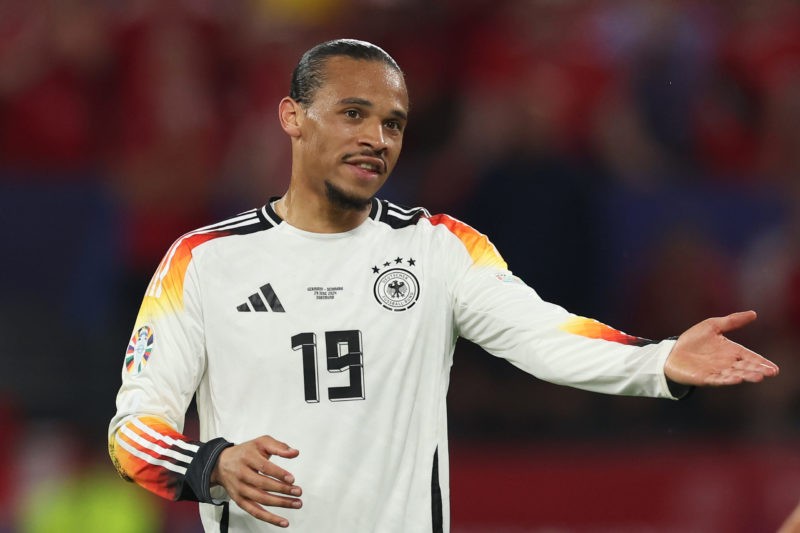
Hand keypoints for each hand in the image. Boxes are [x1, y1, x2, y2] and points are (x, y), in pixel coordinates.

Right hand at [211, 435, 301, 527]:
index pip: (264, 467)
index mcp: (247, 457)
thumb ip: (279, 446)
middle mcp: (242, 474)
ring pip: (261, 499)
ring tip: (296, 503)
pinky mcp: (240, 500)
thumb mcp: (261, 442)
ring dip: (280, 503)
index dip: (279, 474)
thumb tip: (294, 452)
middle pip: (263, 484)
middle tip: (298, 491)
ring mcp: (240, 489)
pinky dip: (269, 518)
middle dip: (282, 489)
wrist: (222, 463)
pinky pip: (255, 512)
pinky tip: (282, 521)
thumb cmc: (245, 452)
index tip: (292, 479)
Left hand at [664, 310, 778, 385]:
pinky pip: (718, 379)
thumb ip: (732, 321)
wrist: (672, 352)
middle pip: (745, 367)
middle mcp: (726, 363)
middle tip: (769, 373)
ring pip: (734, 374)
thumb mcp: (713, 326)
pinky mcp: (705, 377)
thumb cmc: (693, 340)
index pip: (750, 357)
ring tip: (757, 377)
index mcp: (731, 351)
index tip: (774, 369)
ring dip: (746, 376)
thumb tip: (754, 313)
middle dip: (757, 370)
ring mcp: (716, 371)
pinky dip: (727, 379)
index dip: (761, 362)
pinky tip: (737, 379)